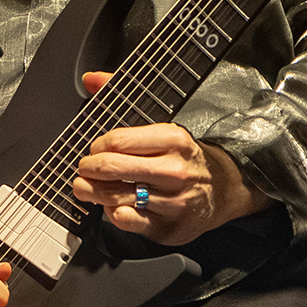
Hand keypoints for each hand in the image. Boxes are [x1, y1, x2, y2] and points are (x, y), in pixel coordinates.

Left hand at [70, 71, 269, 246]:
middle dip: (87, 168)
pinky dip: (111, 212)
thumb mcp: (163, 127)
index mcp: (172, 139)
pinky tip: (111, 205)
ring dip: (91, 192)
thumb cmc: (184, 158)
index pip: (117, 140)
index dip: (96, 146)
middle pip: (111, 168)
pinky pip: (126, 220)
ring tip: (85, 187)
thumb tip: (90, 79)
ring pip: (114, 196)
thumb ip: (123, 98)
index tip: (94, 150)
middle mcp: (174, 170)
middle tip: (84, 169)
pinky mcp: (168, 227)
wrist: (222, 190)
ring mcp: (172, 201)